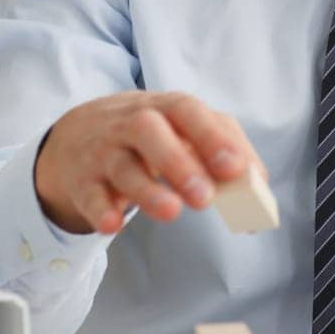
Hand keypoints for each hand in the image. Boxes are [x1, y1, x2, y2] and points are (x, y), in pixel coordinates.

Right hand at [34, 91, 266, 234]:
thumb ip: (222, 149)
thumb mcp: (181, 129)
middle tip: (205, 198)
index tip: (235, 169)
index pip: (187, 111)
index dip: (211, 137)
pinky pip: (89, 195)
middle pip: (148, 131)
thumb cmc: (148, 135)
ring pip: (122, 166)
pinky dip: (100, 210)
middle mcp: (130, 124)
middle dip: (179, 162)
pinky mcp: (82, 182)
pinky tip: (113, 225)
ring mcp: (103, 152)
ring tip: (172, 212)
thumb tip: (259, 182)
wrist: (75, 137)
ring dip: (146, 191)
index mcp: (163, 108)